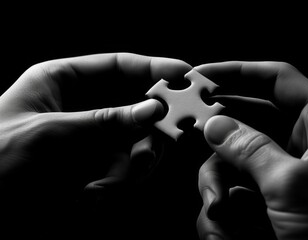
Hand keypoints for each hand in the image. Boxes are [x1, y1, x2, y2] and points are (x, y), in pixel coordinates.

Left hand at [0, 53, 190, 229]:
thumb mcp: (50, 134)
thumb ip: (105, 120)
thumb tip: (152, 109)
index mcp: (61, 83)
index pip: (117, 66)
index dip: (152, 68)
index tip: (184, 74)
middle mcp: (82, 109)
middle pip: (134, 107)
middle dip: (149, 126)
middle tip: (167, 137)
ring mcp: (91, 141)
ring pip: (135, 143)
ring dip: (132, 163)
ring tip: (104, 185)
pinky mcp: (94, 168)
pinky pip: (124, 170)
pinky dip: (116, 184)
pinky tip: (90, 196)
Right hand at [196, 62, 307, 238]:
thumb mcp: (294, 188)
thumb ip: (252, 150)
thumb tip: (216, 126)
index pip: (278, 81)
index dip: (239, 72)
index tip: (203, 75)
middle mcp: (304, 148)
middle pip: (246, 124)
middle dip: (218, 141)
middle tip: (191, 138)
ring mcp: (284, 176)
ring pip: (233, 163)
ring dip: (217, 188)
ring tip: (219, 214)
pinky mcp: (270, 200)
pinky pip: (234, 193)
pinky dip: (224, 213)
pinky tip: (226, 233)